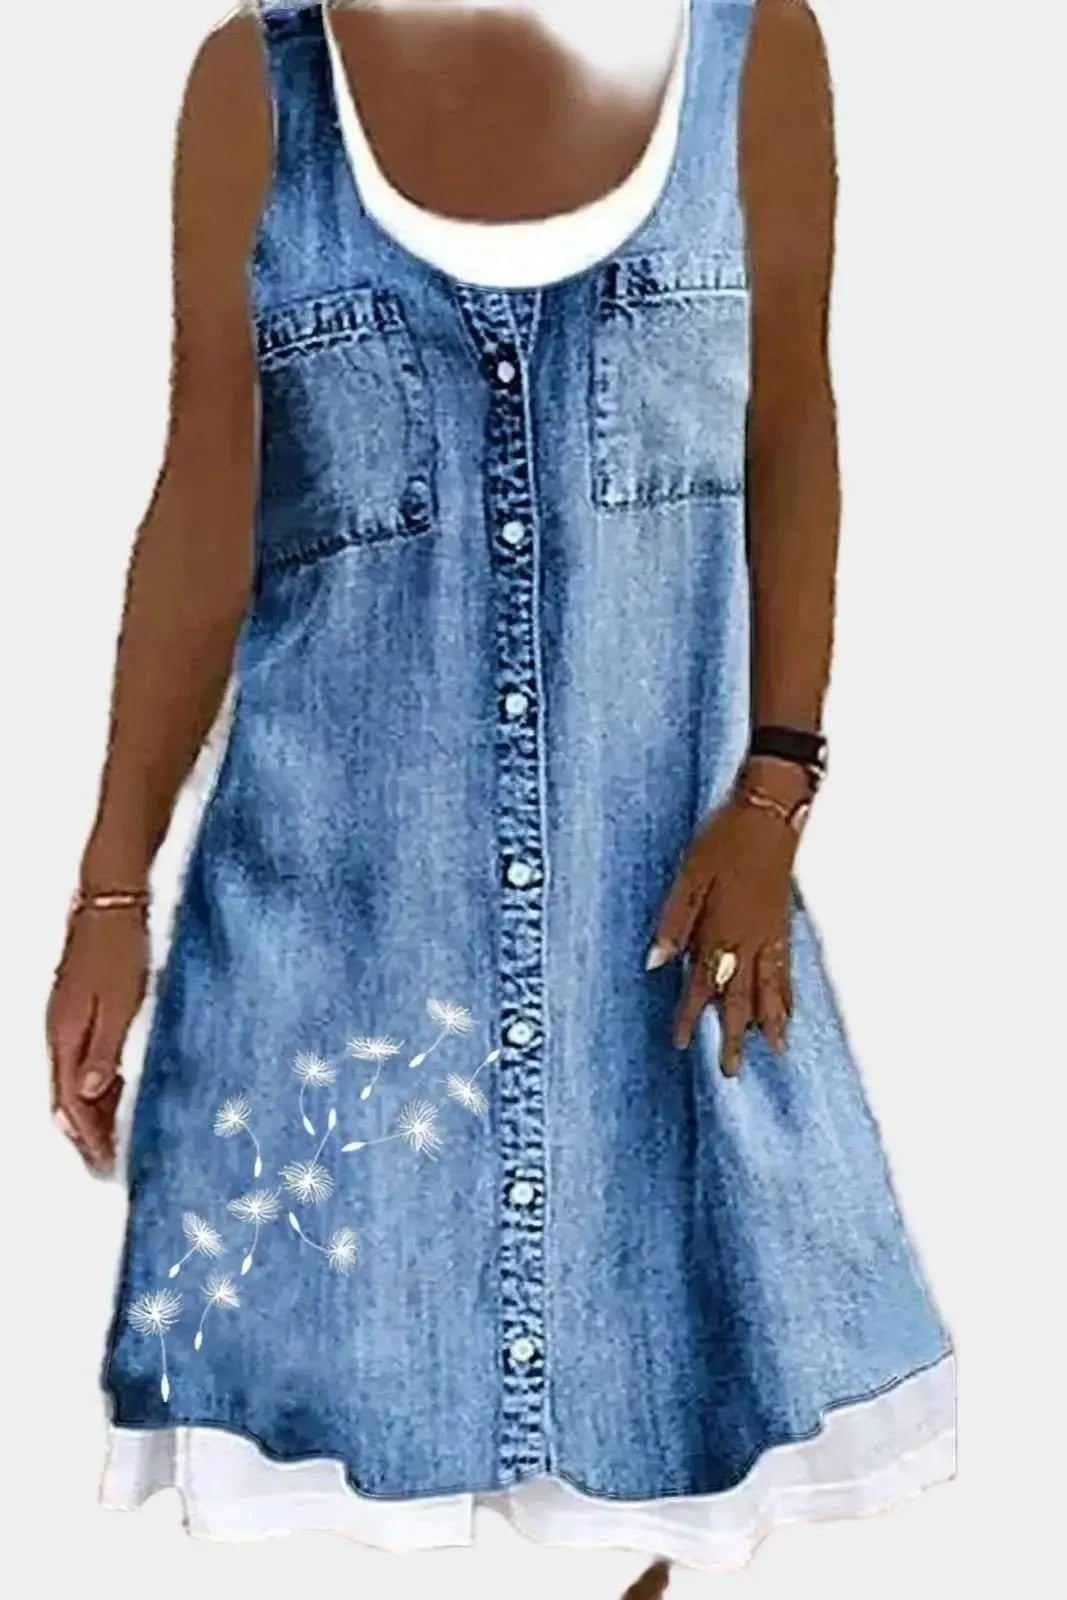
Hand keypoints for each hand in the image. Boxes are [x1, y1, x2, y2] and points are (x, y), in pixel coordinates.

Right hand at [46, 905, 148, 1173]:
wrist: (110, 901)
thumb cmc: (121, 947)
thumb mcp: (121, 1002)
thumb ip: (104, 1050)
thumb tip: (89, 1094)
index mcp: (66, 1034)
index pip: (71, 1102)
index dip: (88, 1138)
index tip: (104, 1164)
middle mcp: (58, 1031)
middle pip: (64, 1097)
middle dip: (83, 1133)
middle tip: (104, 1161)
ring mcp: (64, 1019)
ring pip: (70, 1079)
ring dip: (88, 1111)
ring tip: (110, 1135)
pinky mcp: (76, 1007)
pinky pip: (78, 1058)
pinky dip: (93, 1083)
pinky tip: (113, 1087)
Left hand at [647, 760, 806, 1074]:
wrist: (771, 812)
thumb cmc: (724, 838)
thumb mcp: (688, 875)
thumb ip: (673, 921)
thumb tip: (656, 963)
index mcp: (721, 929)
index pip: (702, 984)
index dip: (690, 1016)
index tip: (680, 1044)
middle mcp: (749, 940)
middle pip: (741, 997)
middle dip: (734, 1035)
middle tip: (730, 1071)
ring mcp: (772, 933)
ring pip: (771, 989)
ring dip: (770, 1022)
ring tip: (775, 1053)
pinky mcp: (785, 923)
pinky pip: (788, 970)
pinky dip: (788, 995)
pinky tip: (788, 1008)